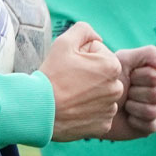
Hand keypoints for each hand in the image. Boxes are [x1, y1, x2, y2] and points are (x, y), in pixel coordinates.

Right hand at [43, 23, 123, 141]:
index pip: (99, 53)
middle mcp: (117, 88)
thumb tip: (98, 38)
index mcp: (112, 65)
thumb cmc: (51, 75)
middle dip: (89, 75)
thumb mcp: (64, 42)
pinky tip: (74, 110)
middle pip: (102, 75)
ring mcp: (110, 109)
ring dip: (89, 94)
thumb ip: (83, 30)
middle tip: (69, 82)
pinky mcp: (103, 126)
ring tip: (70, 97)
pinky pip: (98, 113)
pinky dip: (88, 112)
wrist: (38, 110)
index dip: (81, 57)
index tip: (70, 67)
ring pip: (101, 94)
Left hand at [103, 46, 155, 141]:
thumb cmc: (107, 78)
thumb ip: (149, 54)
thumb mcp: (125, 59)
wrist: (92, 102)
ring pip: (153, 111)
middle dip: (135, 93)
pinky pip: (152, 126)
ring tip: (125, 104)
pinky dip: (136, 122)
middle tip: (124, 92)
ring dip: (133, 108)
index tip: (128, 76)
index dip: (138, 77)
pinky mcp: (150, 126)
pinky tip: (128, 117)